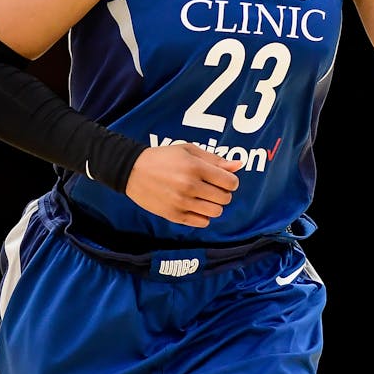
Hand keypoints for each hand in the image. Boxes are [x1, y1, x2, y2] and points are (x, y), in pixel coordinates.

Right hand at [124, 143, 244, 227]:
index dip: (231, 181)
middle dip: (223, 193)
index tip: (223, 179)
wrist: (133, 171)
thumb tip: (240, 165)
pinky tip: (195, 206)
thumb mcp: (189, 150)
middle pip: (225, 198)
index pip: (230, 182)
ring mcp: (181, 203)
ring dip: (214, 205)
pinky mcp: (174, 215)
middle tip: (211, 187)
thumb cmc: (163, 157)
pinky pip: (201, 222)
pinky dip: (203, 216)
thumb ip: (215, 159)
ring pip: (215, 212)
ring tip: (203, 197)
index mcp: (195, 167)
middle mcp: (190, 186)